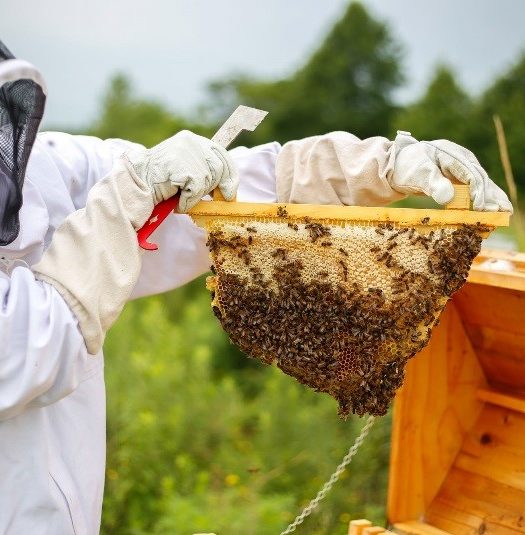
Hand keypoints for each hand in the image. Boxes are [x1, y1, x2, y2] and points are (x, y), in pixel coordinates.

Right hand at [127, 130, 238, 211]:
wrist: (134, 183)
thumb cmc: (157, 181)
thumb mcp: (183, 170)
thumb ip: (202, 170)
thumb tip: (227, 187)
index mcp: (191, 139)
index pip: (220, 153)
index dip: (230, 173)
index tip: (231, 190)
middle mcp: (191, 141)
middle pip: (219, 167)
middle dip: (218, 186)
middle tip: (214, 199)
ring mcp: (186, 152)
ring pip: (208, 180)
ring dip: (197, 195)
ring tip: (181, 197)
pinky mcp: (183, 166)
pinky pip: (197, 189)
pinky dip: (188, 201)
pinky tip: (177, 202)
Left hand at [392, 132, 512, 211]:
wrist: (397, 167)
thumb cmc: (406, 167)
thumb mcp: (416, 174)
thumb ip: (432, 183)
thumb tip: (448, 198)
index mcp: (450, 154)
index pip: (469, 173)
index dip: (477, 191)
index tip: (481, 207)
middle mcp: (460, 158)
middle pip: (479, 177)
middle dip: (491, 195)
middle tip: (503, 211)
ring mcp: (460, 167)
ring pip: (480, 183)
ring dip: (492, 197)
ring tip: (505, 211)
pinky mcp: (458, 177)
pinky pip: (473, 188)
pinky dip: (483, 198)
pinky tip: (492, 209)